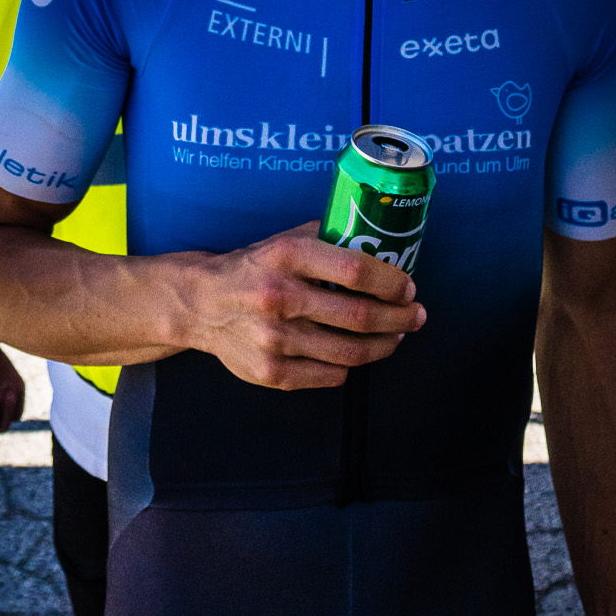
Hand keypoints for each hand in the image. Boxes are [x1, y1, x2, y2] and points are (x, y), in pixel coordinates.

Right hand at [181, 222, 425, 391]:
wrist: (200, 304)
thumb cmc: (253, 268)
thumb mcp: (285, 241)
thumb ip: (328, 239)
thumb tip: (382, 244)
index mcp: (287, 256)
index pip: (356, 270)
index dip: (392, 282)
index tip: (408, 288)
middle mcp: (279, 298)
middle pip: (360, 316)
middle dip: (400, 318)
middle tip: (414, 316)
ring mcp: (274, 340)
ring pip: (350, 351)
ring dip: (384, 345)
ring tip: (394, 336)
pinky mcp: (271, 372)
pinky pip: (330, 375)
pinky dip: (350, 366)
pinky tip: (355, 353)